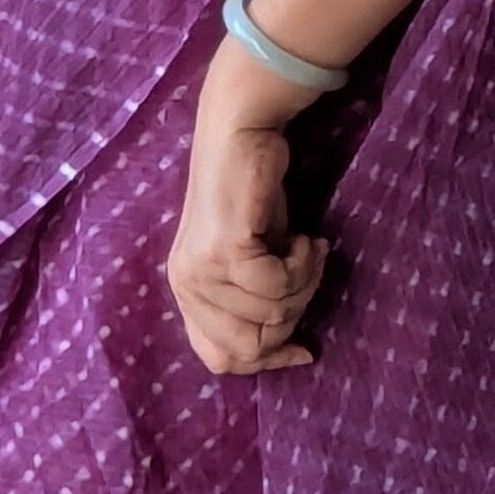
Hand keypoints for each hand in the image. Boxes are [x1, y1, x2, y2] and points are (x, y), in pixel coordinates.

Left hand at [167, 88, 328, 375]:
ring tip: (307, 248)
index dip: (266, 360)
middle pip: (252, 345)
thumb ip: (256, 303)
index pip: (219, 359)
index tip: (304, 348)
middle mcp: (187, 285)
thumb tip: (293, 354)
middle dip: (294, 315)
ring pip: (273, 314)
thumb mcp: (251, 260)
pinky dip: (305, 264)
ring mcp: (202, 268)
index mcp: (188, 293)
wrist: (239, 133)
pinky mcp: (225, 247)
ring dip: (306, 282)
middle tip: (306, 273)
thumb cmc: (251, 196)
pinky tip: (306, 236)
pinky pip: (279, 284)